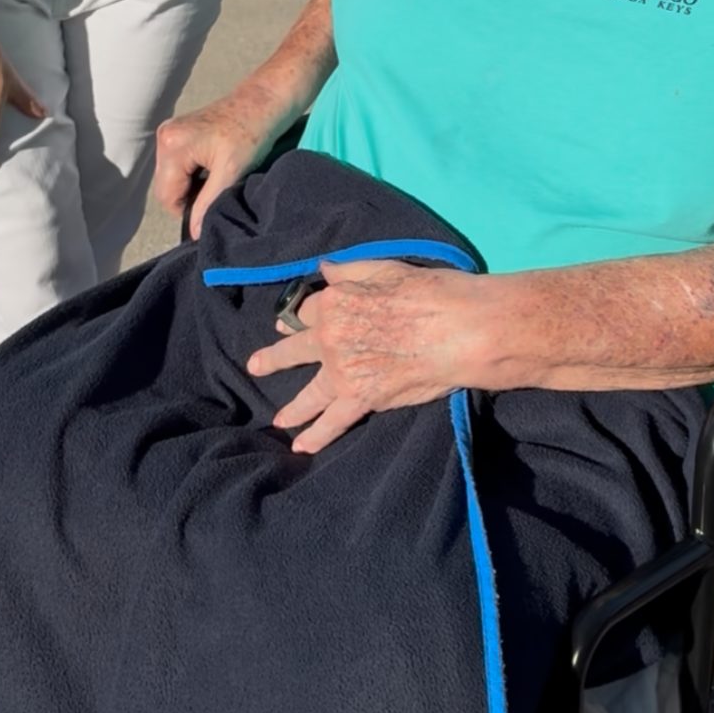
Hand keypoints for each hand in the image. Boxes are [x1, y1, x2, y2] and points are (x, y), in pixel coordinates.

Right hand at [154, 82, 292, 239]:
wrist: (264, 101)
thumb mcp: (231, 173)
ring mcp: (171, 133)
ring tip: (219, 177)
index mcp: (172, 146)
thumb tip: (194, 233)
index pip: (167, 197)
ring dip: (193, 185)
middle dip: (190, 196)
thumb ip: (208, 203)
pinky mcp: (180, 132)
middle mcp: (165, 137)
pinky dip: (194, 172)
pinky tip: (214, 167)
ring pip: (173, 177)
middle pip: (167, 187)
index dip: (188, 210)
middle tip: (219, 191)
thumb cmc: (251, 132)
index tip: (213, 206)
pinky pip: (179, 164)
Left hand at [247, 260, 490, 453]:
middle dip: (273, 359)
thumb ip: (349, 270)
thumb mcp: (384, 268)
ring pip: (308, 393)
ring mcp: (341, 372)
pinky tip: (301, 445)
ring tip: (279, 419)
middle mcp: (329, 337)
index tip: (290, 322)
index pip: (307, 310)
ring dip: (292, 408)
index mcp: (334, 302)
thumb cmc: (428, 291)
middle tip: (257, 365)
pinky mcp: (360, 398)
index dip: (300, 316)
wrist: (457, 330)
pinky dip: (316, 436)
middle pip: (294, 349)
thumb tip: (323, 269)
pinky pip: (332, 422)